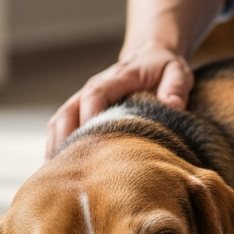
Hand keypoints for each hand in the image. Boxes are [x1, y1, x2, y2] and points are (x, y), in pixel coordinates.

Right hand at [45, 45, 192, 158]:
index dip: (90, 117)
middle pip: (69, 111)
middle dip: (64, 138)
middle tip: (67, 168)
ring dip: (55, 145)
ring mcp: (83, 98)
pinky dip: (55, 145)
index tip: (91, 141)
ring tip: (56, 175)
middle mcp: (94, 87)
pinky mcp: (80, 110)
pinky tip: (57, 169)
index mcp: (117, 77)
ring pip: (59, 121)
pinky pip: (60, 127)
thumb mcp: (177, 71)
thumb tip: (173, 105)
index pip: (95, 95)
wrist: (148, 57)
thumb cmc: (162, 69)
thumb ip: (176, 86)